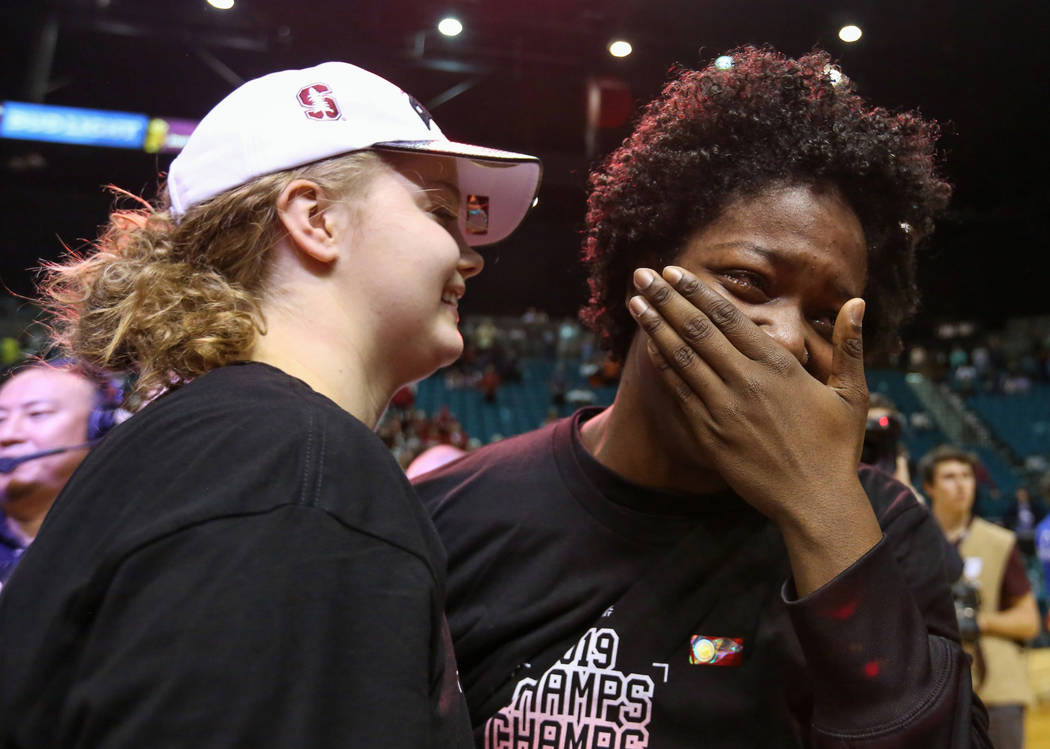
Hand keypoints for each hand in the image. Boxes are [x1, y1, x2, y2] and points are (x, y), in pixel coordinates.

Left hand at [628, 265, 880, 591]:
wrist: (815, 502)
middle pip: (697, 329)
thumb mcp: (851, 393)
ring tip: (635, 303)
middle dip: (667, 298)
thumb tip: (857, 302)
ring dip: (655, 327)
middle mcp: (746, 382)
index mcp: (779, 366)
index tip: (674, 271)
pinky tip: (648, 348)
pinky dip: (662, 367)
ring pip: (681, 358)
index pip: (728, 317)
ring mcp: (724, 409)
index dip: (698, 291)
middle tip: (642, 275)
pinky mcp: (710, 434)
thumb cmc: (836, 448)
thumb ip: (850, 346)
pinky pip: (679, 393)